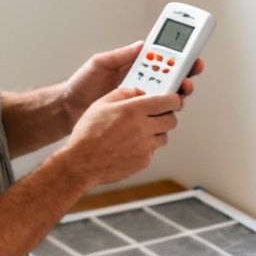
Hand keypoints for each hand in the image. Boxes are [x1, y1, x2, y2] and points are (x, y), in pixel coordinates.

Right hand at [56, 86, 182, 188]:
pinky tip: (129, 145)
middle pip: (172, 120)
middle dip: (167, 116)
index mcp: (134, 109)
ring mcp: (145, 146)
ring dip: (156, 132)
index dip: (174, 99)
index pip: (169, 101)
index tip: (172, 99)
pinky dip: (145, 147)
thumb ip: (123, 93)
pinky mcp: (143, 161)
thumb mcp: (101, 104)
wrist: (81, 163)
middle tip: (157, 115)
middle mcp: (143, 127)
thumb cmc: (87, 133)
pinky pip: (152, 151)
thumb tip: (138, 92)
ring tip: (138, 132)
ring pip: (163, 137)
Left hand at [64, 43, 205, 121]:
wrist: (69, 108)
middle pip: (173, 80)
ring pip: (168, 99)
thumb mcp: (100, 63)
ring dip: (177, 95)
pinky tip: (165, 111)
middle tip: (189, 75)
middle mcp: (143, 85)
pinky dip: (164, 114)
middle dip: (186, 76)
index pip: (164, 61)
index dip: (181, 57)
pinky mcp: (137, 118)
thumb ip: (120, 54)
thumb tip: (141, 45)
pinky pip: (156, 117)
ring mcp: (141, 102)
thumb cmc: (82, 84)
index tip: (193, 52)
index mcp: (136, 68)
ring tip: (177, 92)